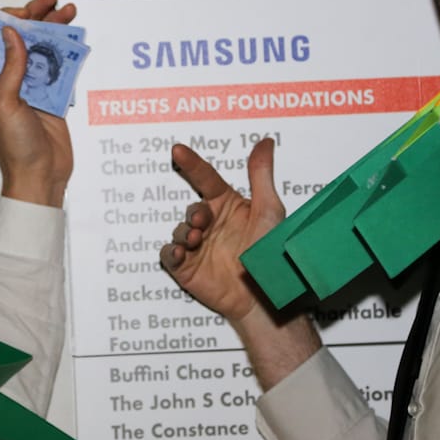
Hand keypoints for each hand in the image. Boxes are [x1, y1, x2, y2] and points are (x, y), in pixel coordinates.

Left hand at [0, 0, 73, 205]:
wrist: (42, 177)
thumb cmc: (15, 148)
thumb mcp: (6, 105)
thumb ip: (10, 68)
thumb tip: (10, 33)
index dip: (7, 20)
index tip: (24, 9)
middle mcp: (8, 80)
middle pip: (20, 38)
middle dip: (34, 15)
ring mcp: (31, 86)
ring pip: (41, 47)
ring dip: (53, 27)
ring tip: (67, 10)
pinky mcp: (52, 95)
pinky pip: (58, 65)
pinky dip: (66, 49)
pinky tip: (74, 35)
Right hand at [160, 139, 284, 323]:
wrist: (263, 297)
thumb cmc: (269, 255)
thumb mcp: (269, 210)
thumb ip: (261, 175)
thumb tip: (265, 142)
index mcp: (228, 206)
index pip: (206, 179)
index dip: (192, 164)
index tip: (178, 150)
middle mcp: (211, 224)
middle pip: (191, 207)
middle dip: (194, 212)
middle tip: (202, 221)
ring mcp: (198, 246)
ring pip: (179, 229)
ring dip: (185, 232)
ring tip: (197, 240)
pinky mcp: (186, 268)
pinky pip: (169, 255)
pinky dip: (172, 252)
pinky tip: (182, 253)